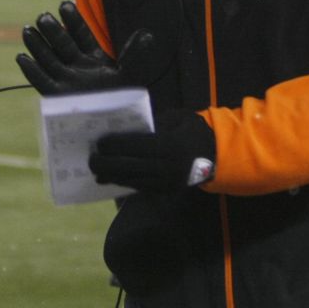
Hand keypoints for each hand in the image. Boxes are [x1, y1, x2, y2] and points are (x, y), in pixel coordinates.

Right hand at [16, 1, 157, 94]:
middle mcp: (77, 66)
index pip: (81, 34)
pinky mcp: (57, 96)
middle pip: (62, 44)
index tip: (64, 5)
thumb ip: (135, 54)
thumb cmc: (122, 99)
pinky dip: (31, 70)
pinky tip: (22, 57)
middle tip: (43, 16)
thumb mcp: (131, 74)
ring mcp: (66, 80)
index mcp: (93, 57)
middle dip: (53, 31)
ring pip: (48, 59)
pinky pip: (41, 81)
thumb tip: (147, 33)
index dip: (73, 20)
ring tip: (27, 30)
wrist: (115, 125)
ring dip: (37, 45)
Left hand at [89, 110, 216, 191]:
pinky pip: (141, 188)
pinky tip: (112, 180)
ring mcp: (166, 181)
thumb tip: (128, 129)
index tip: (99, 143)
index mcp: (169, 145)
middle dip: (107, 164)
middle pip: (130, 167)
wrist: (218, 156)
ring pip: (133, 180)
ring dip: (112, 177)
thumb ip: (154, 123)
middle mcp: (166, 166)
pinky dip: (125, 183)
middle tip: (91, 160)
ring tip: (96, 172)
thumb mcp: (176, 119)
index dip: (115, 146)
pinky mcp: (166, 190)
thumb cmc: (193, 131)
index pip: (135, 147)